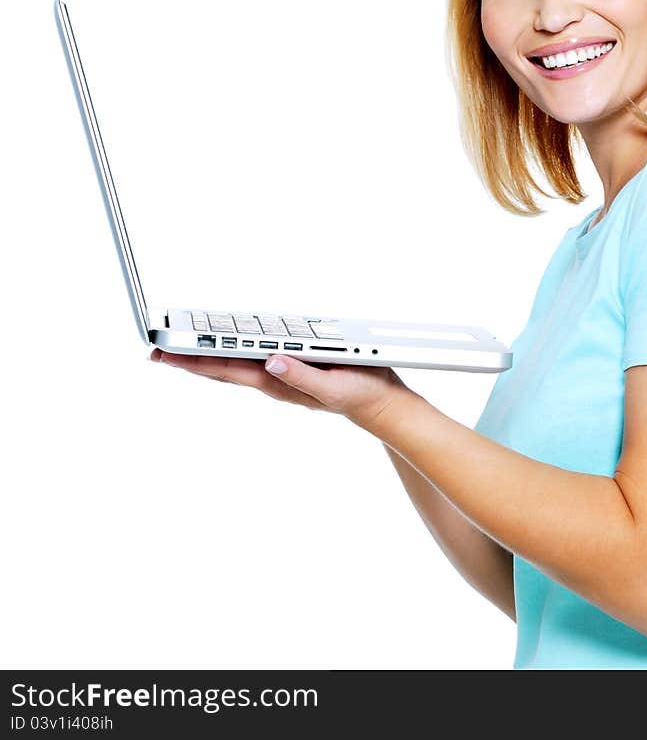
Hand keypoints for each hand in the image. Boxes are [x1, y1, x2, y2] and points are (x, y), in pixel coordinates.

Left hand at [149, 348, 415, 429]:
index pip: (227, 370)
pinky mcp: (292, 368)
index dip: (194, 362)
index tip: (165, 354)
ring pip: (235, 366)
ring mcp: (281, 375)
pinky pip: (253, 361)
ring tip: (182, 350)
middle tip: (157, 351)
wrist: (381, 403)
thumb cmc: (359, 394)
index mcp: (277, 381)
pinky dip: (233, 354)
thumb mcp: (332, 386)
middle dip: (190, 361)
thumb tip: (271, 361)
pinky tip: (227, 350)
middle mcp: (273, 379)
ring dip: (207, 358)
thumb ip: (301, 376)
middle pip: (222, 370)